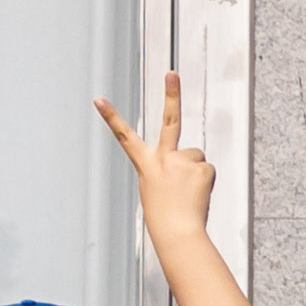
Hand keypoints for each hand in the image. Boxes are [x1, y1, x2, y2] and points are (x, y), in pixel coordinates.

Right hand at [95, 74, 217, 242]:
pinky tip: (197, 194)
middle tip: (171, 73)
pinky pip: (207, 169)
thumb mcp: (158, 189)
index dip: (111, 117)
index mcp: (145, 164)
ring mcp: (182, 161)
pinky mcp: (201, 168)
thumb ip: (169, 168)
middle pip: (169, 120)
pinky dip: (205, 181)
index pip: (125, 136)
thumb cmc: (165, 215)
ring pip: (195, 157)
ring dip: (195, 173)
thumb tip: (192, 161)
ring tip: (188, 192)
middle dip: (171, 94)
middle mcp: (163, 158)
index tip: (99, 99)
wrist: (177, 231)